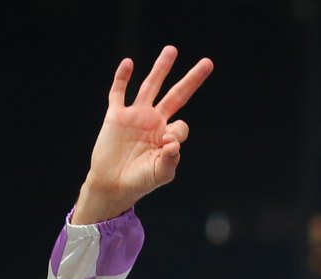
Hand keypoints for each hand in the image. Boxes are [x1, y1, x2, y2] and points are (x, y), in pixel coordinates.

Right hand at [72, 46, 213, 224]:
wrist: (113, 185)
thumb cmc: (139, 182)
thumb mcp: (161, 174)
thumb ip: (171, 159)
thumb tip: (172, 140)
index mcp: (166, 135)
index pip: (182, 125)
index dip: (178, 132)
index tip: (166, 144)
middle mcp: (154, 122)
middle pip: (176, 95)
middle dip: (191, 80)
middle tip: (207, 63)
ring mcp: (135, 116)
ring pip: (150, 86)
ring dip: (161, 68)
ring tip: (172, 50)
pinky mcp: (116, 115)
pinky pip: (118, 92)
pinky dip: (122, 78)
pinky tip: (128, 63)